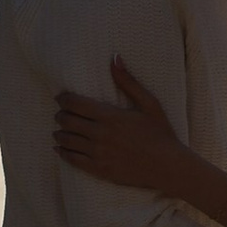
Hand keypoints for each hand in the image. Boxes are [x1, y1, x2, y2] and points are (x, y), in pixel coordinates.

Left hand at [54, 59, 184, 193]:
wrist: (167, 167)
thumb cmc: (160, 133)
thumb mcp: (149, 103)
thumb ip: (128, 81)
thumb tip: (115, 57)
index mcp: (110, 116)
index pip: (75, 103)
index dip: (63, 99)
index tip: (61, 98)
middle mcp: (100, 134)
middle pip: (67, 121)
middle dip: (60, 115)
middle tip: (60, 114)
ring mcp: (98, 153)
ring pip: (66, 141)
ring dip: (59, 134)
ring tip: (59, 131)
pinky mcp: (99, 169)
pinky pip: (72, 160)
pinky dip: (62, 153)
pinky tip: (59, 149)